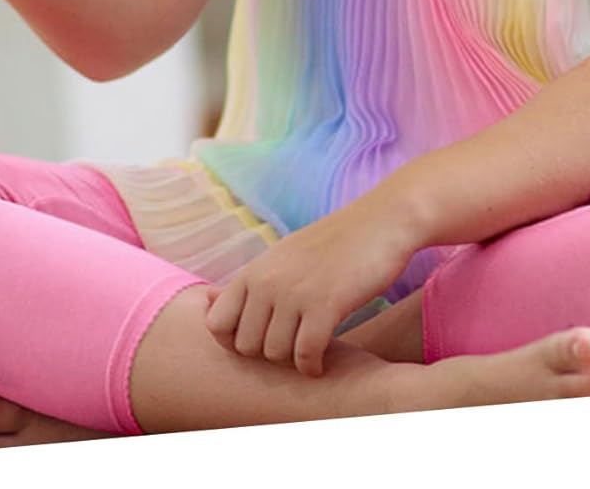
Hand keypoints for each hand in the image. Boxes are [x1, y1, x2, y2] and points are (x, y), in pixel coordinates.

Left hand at [204, 185, 419, 377]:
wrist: (381, 222)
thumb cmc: (333, 244)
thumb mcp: (283, 256)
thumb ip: (250, 281)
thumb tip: (208, 298)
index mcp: (255, 269)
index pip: (215, 323)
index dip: (234, 342)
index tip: (261, 342)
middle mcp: (268, 280)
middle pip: (245, 346)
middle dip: (267, 354)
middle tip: (290, 348)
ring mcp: (295, 292)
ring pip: (274, 354)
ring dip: (292, 359)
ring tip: (308, 350)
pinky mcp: (325, 304)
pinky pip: (305, 354)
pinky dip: (313, 367)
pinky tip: (322, 362)